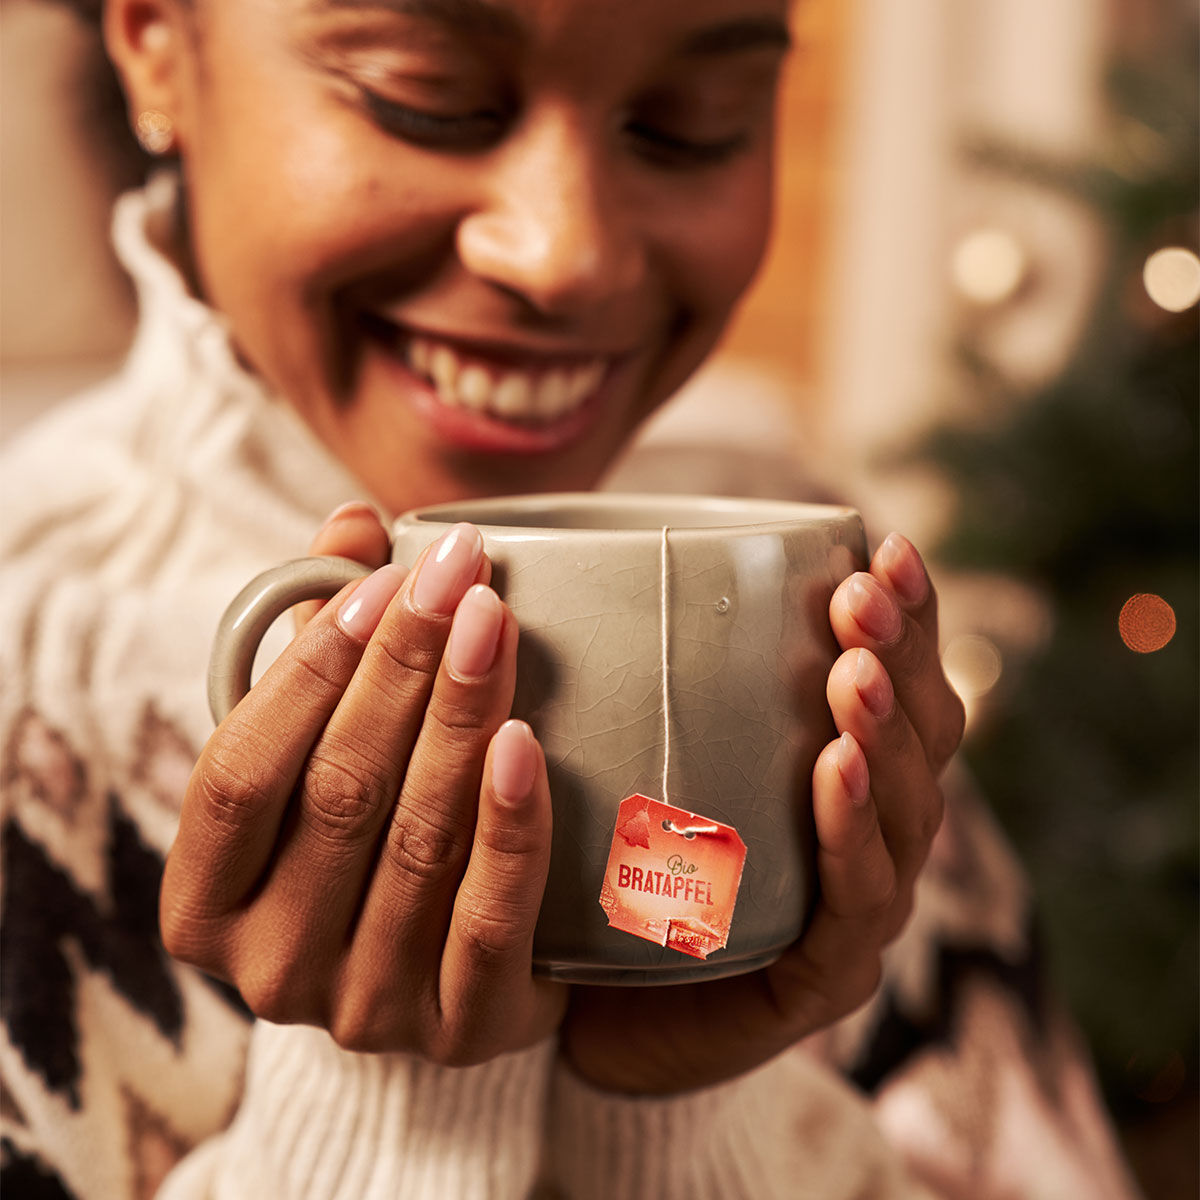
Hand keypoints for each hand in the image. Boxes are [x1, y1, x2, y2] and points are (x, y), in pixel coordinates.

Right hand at [161, 504, 566, 1062]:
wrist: (450, 965)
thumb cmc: (367, 832)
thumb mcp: (321, 742)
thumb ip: (323, 637)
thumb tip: (351, 523)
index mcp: (204, 901)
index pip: (238, 773)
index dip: (307, 668)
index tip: (378, 579)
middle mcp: (268, 969)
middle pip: (338, 795)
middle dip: (402, 667)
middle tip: (459, 574)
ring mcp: (365, 1010)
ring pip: (417, 842)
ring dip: (459, 716)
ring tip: (495, 623)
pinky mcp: (462, 1031)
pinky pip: (490, 917)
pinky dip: (508, 822)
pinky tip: (523, 738)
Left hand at [560, 532, 963, 1093]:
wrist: (600, 1010)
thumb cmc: (627, 864)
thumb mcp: (646, 750)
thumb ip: (654, 674)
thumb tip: (598, 554)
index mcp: (846, 769)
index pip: (898, 682)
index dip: (907, 616)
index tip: (883, 543)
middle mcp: (871, 830)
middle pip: (922, 736)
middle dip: (899, 658)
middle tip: (863, 595)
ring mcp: (859, 905)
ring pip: (905, 812)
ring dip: (883, 736)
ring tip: (854, 675)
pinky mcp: (826, 974)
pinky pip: (853, 899)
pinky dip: (850, 832)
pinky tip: (836, 773)